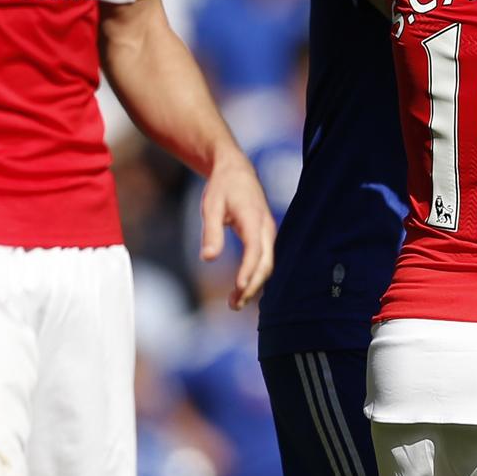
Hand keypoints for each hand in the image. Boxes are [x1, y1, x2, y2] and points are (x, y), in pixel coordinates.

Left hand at [201, 155, 276, 308]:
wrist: (236, 170)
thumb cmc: (222, 187)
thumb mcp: (211, 207)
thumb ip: (211, 232)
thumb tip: (207, 258)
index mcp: (254, 219)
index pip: (255, 250)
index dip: (248, 271)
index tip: (239, 288)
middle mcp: (266, 228)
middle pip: (265, 263)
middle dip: (252, 286)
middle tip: (233, 305)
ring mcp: (268, 232)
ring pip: (266, 264)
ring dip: (253, 284)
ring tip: (234, 303)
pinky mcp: (265, 236)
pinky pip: (264, 260)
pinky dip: (255, 275)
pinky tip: (242, 288)